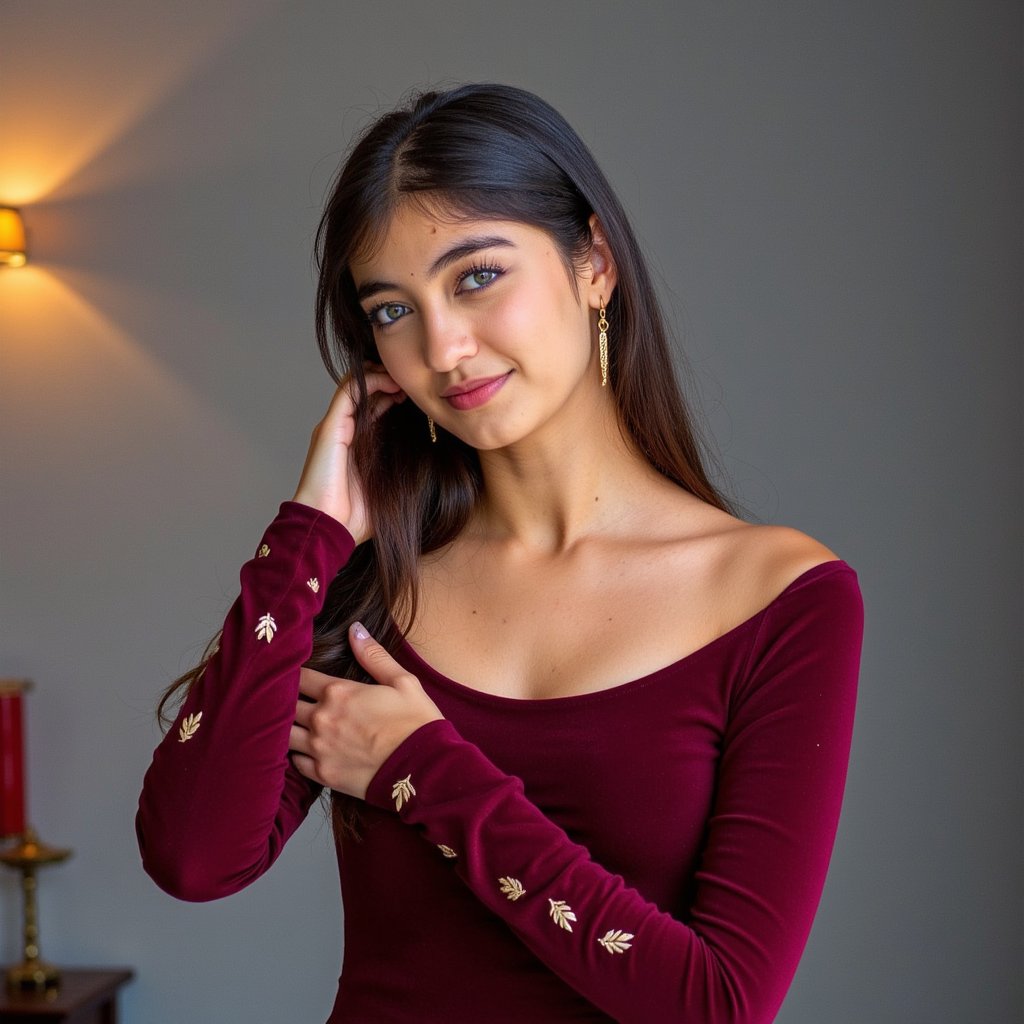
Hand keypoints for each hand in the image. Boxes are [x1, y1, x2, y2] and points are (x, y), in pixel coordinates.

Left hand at [289, 623, 443, 799]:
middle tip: (291, 699)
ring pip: (284, 734)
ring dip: (288, 727)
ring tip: (296, 725)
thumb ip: (373, 655)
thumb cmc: (417, 722)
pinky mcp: (323, 774)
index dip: (295, 674)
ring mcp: (320, 748)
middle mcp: (322, 719)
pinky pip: (295, 762)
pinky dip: (298, 754)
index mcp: (339, 692)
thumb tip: (355, 628)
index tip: (296, 675)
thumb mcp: (402, 681)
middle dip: (287, 700)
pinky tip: (307, 750)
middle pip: (287, 705)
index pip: (299, 676)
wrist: (426, 769)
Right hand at [291, 366, 404, 543]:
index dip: (392, 396)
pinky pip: (347, 393)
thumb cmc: (355, 517)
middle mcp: (342, 431)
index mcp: (354, 444)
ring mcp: (334, 428)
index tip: (416, 396)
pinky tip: (391, 384)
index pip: (372, 408)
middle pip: (363, 392)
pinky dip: (369, 382)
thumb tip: (434, 475)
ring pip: (354, 386)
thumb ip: (403, 475)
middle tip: (412, 381)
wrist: (327, 528)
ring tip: (403, 378)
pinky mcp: (329, 429)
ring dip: (379, 376)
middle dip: (387, 380)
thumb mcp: (388, 488)